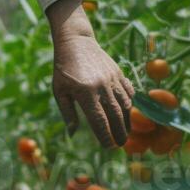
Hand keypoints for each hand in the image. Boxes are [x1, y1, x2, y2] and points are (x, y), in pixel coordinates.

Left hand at [46, 0, 135, 148]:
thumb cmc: (64, 69)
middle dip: (119, 132)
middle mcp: (102, 87)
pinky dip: (130, 103)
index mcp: (85, 93)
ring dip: (127, 121)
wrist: (76, 42)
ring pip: (125, 104)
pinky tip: (128, 112)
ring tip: (125, 133)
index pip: (98, 120)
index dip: (105, 135)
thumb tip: (72, 133)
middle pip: (115, 115)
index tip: (108, 147)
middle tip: (120, 144)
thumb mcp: (59, 91)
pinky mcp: (118, 73)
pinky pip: (128, 91)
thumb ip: (67, 112)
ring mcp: (112, 79)